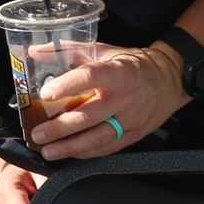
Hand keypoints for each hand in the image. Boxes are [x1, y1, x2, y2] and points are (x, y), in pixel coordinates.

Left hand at [24, 45, 185, 162]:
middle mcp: (124, 97)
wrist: (168, 79)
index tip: (46, 93)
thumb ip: (68, 51)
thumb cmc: (130, 64)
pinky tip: (69, 153)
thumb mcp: (103, 50)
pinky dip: (86, 153)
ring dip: (70, 147)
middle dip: (59, 128)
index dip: (67, 85)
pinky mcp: (134, 134)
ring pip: (97, 137)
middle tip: (38, 134)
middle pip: (88, 115)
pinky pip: (107, 148)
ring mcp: (130, 119)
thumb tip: (34, 52)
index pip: (90, 77)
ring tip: (48, 150)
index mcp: (117, 71)